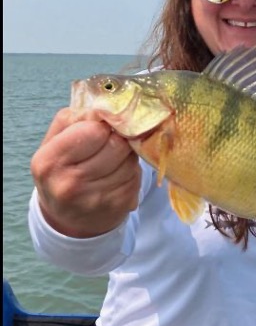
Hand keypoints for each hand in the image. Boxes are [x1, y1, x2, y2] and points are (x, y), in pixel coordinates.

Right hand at [30, 108, 140, 237]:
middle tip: (112, 140)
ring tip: (114, 159)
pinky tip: (118, 175)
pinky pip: (137, 177)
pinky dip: (132, 172)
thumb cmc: (61, 169)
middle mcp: (70, 183)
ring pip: (131, 160)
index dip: (104, 124)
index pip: (94, 130)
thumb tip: (105, 106)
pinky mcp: (118, 207)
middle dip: (119, 138)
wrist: (67, 219)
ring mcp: (96, 199)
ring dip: (127, 155)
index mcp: (49, 161)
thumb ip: (75, 118)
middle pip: (117, 144)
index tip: (103, 126)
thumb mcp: (55, 141)